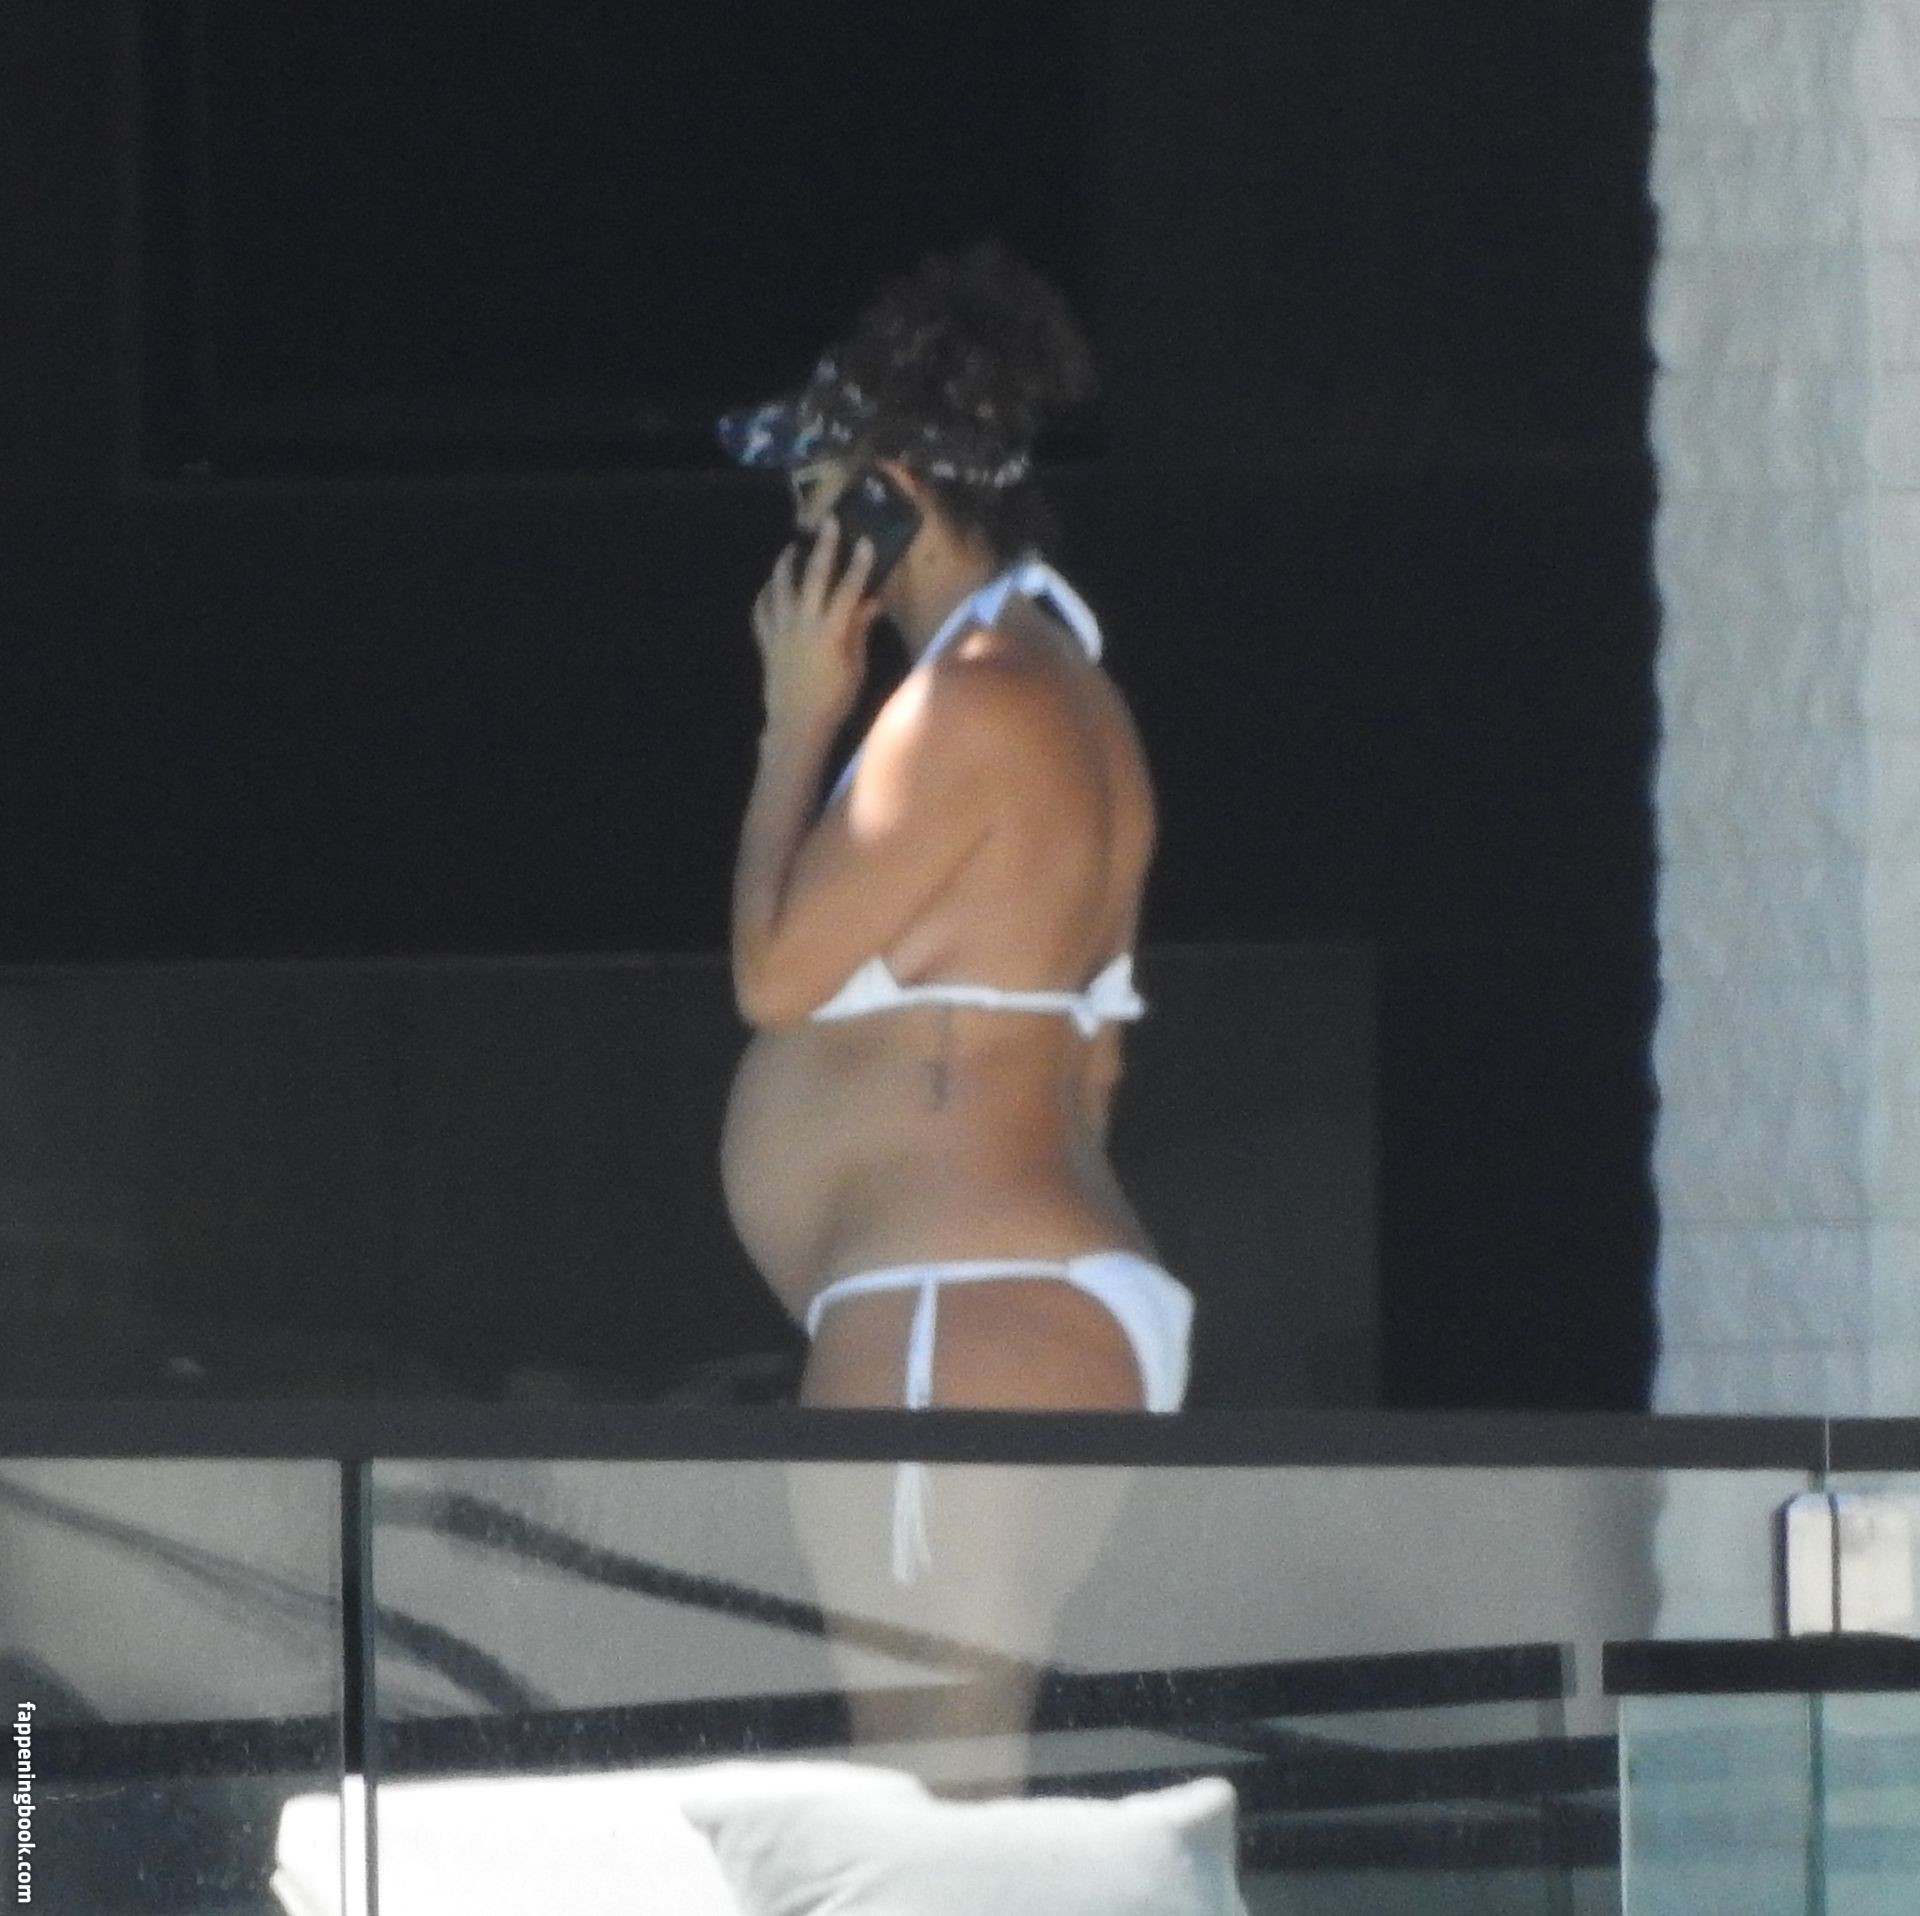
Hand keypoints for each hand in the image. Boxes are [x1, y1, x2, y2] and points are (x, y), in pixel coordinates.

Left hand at [751, 518, 878, 726]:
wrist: (797, 725)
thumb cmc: (834, 700)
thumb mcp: (855, 667)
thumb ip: (859, 631)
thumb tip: (872, 603)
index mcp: (831, 631)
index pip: (848, 590)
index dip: (858, 564)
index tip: (864, 541)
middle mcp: (803, 624)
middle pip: (813, 577)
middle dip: (822, 548)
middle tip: (827, 522)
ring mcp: (781, 631)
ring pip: (780, 588)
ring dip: (786, 565)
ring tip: (791, 549)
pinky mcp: (766, 642)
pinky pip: (761, 611)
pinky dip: (765, 596)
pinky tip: (770, 587)